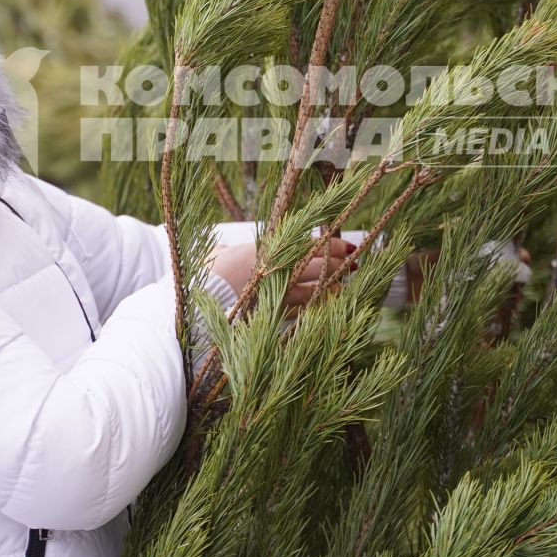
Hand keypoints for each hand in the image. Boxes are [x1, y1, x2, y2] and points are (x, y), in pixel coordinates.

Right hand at [208, 237, 358, 312]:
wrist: (201, 300)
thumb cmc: (205, 274)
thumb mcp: (216, 256)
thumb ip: (225, 252)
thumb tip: (225, 250)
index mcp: (268, 250)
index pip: (309, 245)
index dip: (331, 245)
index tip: (347, 244)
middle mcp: (278, 269)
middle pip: (318, 265)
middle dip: (339, 262)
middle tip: (356, 261)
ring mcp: (279, 292)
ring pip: (314, 288)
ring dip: (333, 286)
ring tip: (346, 286)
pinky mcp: (275, 312)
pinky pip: (302, 310)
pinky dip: (316, 307)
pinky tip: (327, 307)